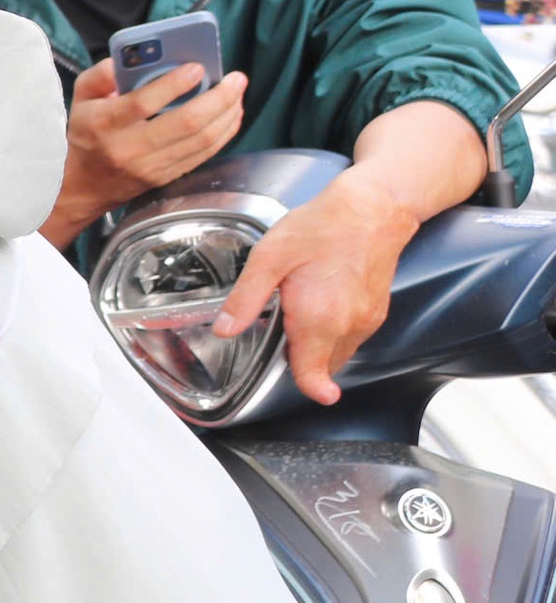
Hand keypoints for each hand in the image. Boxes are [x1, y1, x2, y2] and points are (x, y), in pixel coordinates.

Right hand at [41, 58, 248, 247]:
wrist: (83, 185)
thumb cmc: (86, 133)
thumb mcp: (80, 98)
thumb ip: (101, 75)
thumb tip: (129, 60)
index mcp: (104, 124)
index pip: (143, 103)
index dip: (174, 84)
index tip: (196, 67)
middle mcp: (129, 148)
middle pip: (185, 123)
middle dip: (218, 98)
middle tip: (236, 79)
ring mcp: (151, 167)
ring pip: (202, 140)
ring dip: (227, 114)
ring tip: (237, 93)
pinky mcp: (167, 177)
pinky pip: (204, 155)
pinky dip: (224, 133)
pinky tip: (231, 115)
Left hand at [213, 167, 421, 404]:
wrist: (373, 209)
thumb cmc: (322, 228)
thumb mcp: (269, 258)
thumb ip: (245, 299)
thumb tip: (225, 330)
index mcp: (318, 317)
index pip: (314, 373)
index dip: (308, 387)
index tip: (311, 393)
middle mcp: (348, 325)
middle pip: (323, 364)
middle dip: (301, 358)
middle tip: (282, 328)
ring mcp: (367, 320)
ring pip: (339, 352)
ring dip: (318, 345)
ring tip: (301, 308)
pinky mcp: (378, 311)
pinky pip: (353, 336)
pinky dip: (335, 331)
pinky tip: (322, 302)